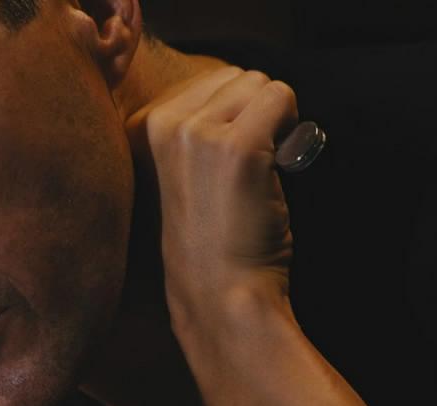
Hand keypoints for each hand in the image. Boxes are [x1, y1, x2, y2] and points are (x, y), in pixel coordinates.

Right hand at [127, 66, 375, 405]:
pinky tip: (279, 168)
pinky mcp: (237, 146)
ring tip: (258, 175)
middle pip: (238, 78)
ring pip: (262, 86)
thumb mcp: (183, 174)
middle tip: (247, 172)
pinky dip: (294, 130)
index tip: (224, 166)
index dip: (236, 118)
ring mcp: (196, 132)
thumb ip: (196, 128)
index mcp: (142, 126)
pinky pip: (282, 99)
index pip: (211, 81)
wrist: (218, 295)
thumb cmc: (211, 242)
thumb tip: (245, 88)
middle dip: (256, 115)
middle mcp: (161, 121)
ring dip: (275, 123)